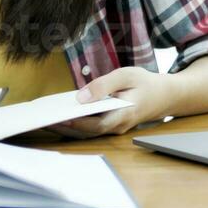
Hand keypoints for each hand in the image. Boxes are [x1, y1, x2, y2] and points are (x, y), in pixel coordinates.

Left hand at [47, 67, 179, 138]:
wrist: (166, 95)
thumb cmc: (146, 83)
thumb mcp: (126, 75)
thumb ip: (104, 85)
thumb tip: (81, 97)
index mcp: (123, 115)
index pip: (95, 125)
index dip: (75, 123)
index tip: (57, 118)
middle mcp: (117, 127)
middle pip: (87, 132)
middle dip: (64, 127)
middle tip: (42, 119)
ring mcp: (114, 129)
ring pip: (87, 132)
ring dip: (67, 127)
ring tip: (45, 117)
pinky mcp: (110, 125)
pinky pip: (90, 127)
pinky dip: (75, 123)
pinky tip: (60, 114)